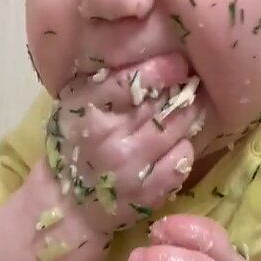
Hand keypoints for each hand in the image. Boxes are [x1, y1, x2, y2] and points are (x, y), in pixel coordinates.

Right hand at [46, 53, 203, 234]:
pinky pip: (183, 158)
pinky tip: (178, 142)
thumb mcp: (73, 108)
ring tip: (194, 106)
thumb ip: (102, 85)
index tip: (178, 63)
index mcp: (86, 112)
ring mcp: (131, 167)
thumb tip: (144, 57)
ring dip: (190, 115)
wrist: (66, 204)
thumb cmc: (71, 147)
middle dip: (183, 90)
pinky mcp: (148, 190)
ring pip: (178, 129)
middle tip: (194, 81)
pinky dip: (185, 147)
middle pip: (160, 104)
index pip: (128, 84)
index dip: (159, 70)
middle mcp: (109, 138)